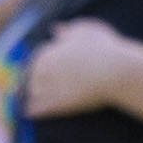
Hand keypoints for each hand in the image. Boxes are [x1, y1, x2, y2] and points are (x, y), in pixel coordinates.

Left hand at [16, 20, 142, 121]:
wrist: (115, 72)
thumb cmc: (104, 49)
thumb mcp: (86, 31)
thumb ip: (67, 31)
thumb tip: (55, 29)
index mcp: (44, 53)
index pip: (32, 63)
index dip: (37, 70)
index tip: (42, 75)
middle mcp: (40, 71)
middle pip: (27, 80)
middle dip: (31, 84)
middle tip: (30, 91)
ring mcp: (46, 89)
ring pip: (30, 95)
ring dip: (32, 98)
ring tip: (33, 102)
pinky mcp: (53, 106)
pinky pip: (35, 111)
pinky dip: (33, 112)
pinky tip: (33, 113)